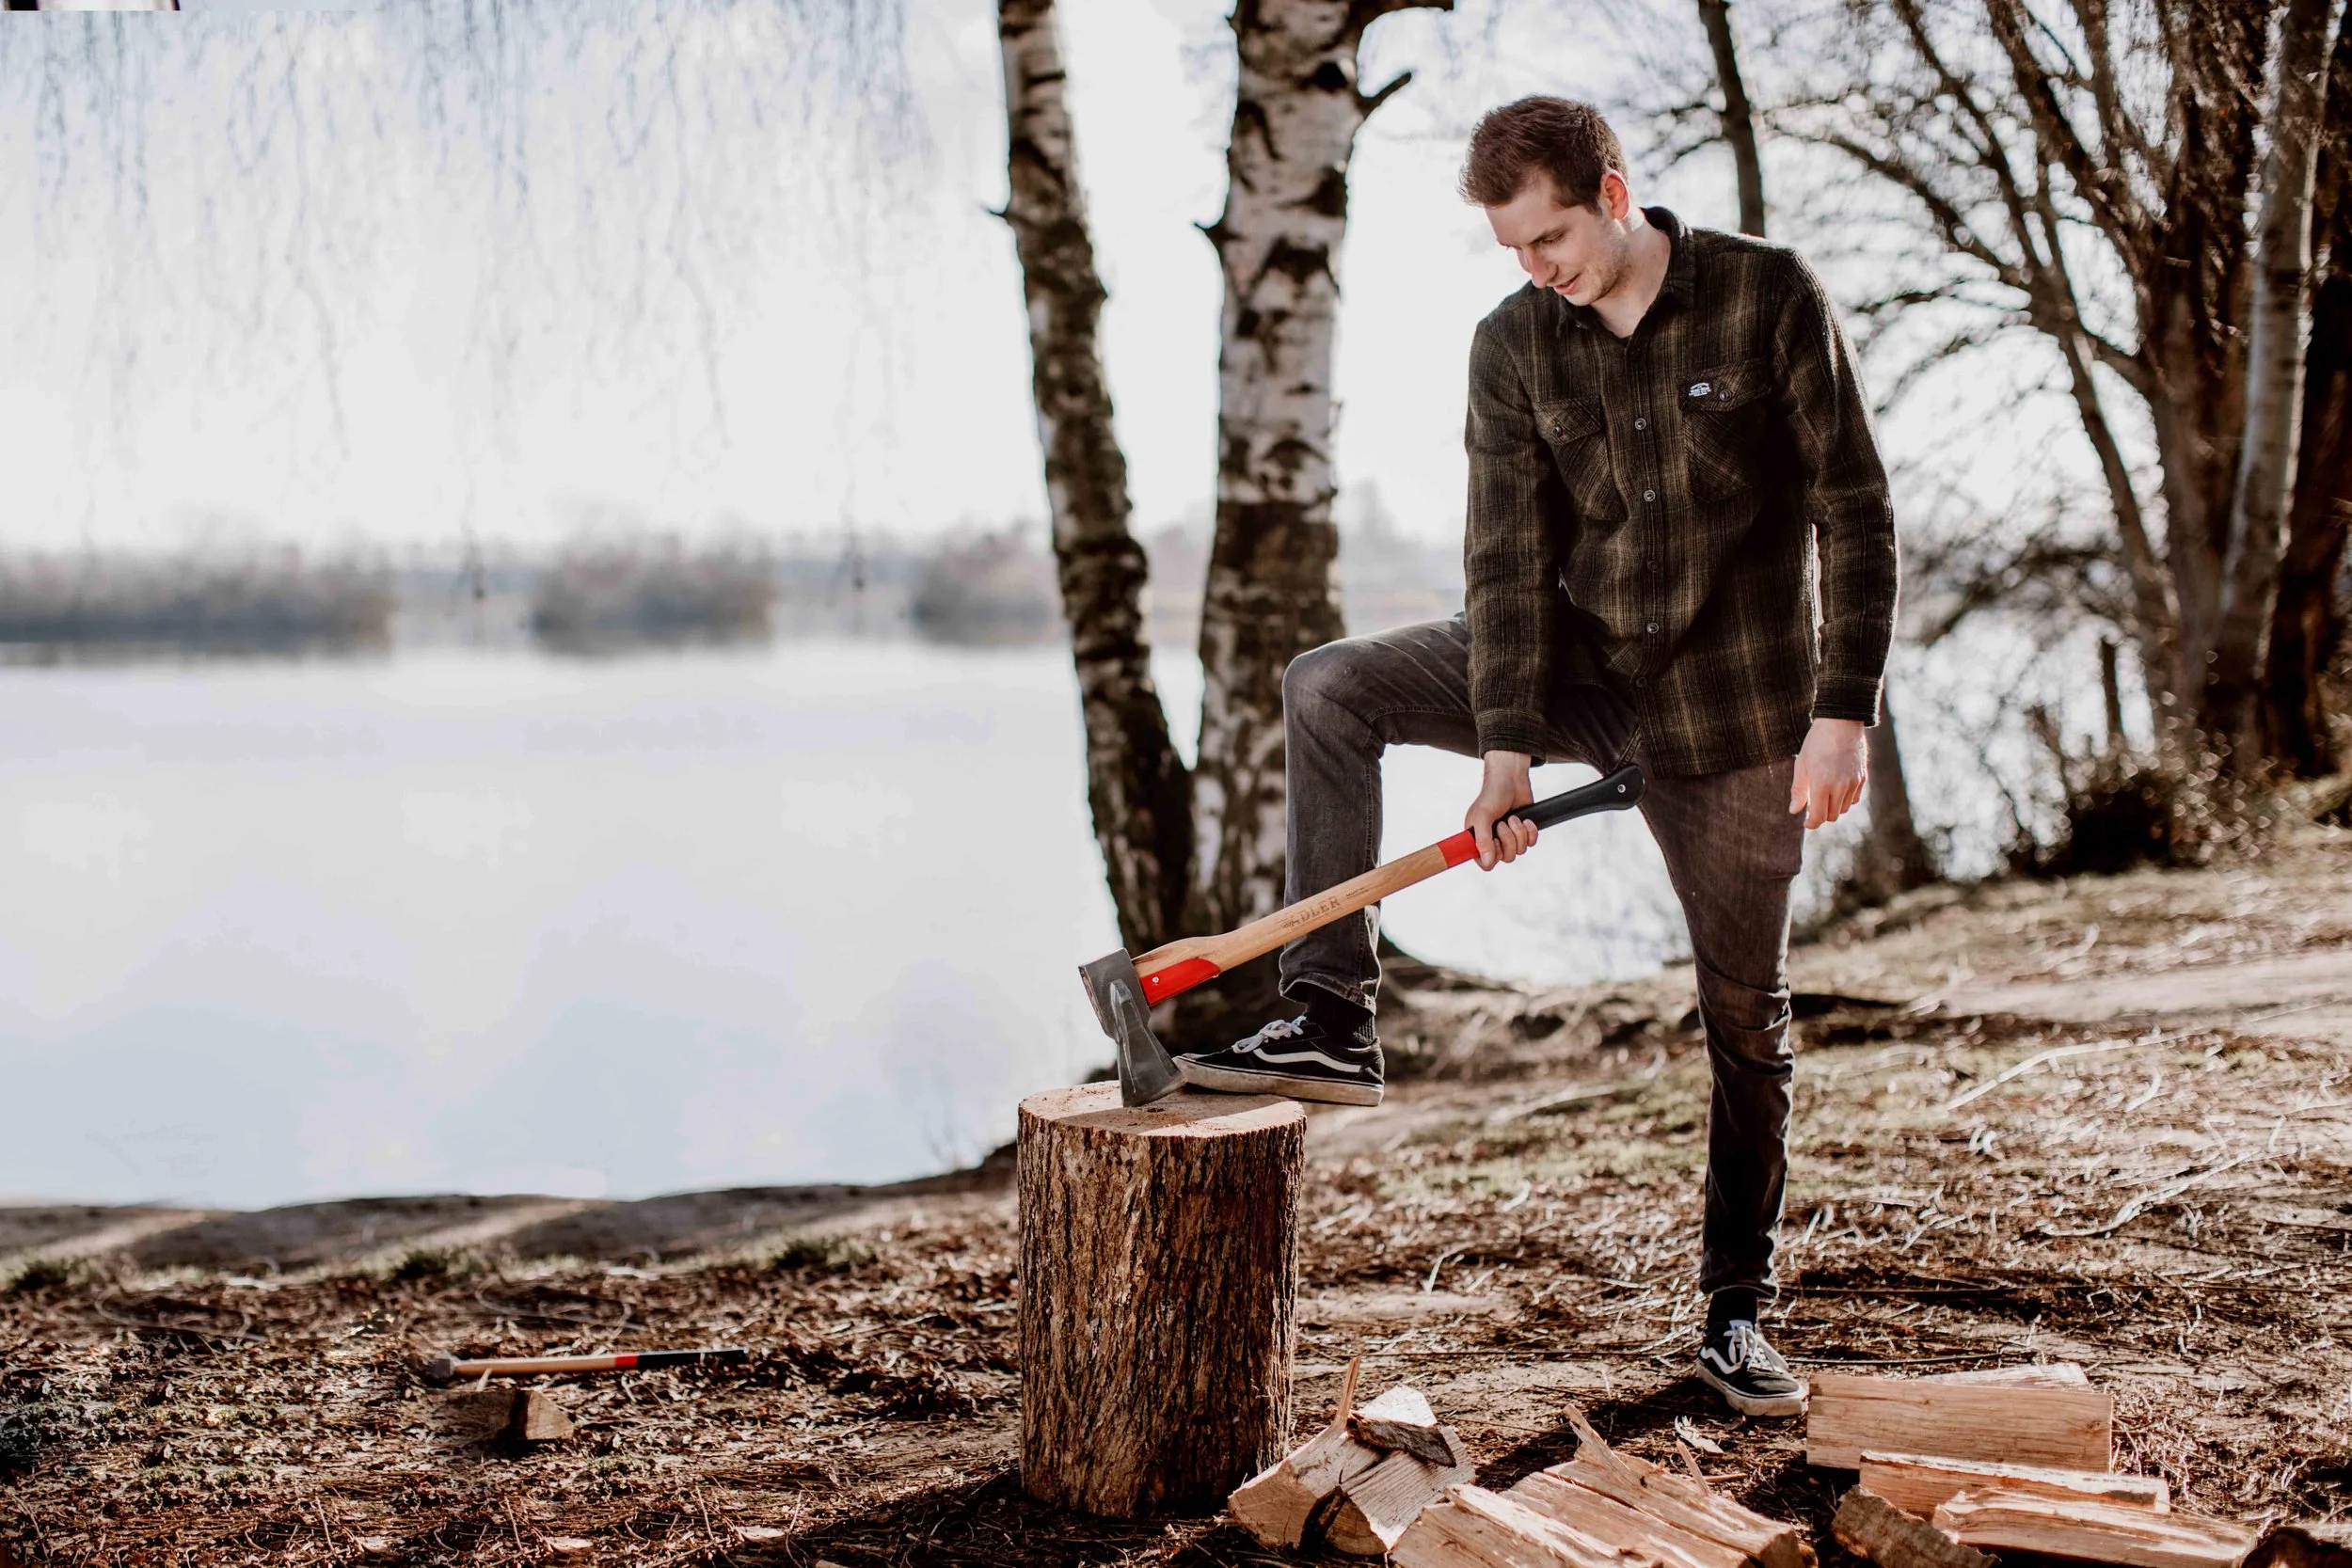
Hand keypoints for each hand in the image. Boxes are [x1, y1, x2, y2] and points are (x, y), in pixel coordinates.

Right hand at [1467, 750, 1537, 868]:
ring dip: (1519, 833)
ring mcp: (1509, 837)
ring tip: (1513, 817)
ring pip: (1519, 851)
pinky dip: (1530, 831)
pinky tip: (1525, 820)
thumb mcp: (1483, 816)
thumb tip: (1488, 862)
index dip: (1492, 856)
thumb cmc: (1492, 795)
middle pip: (1505, 858)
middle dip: (1508, 840)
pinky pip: (1531, 843)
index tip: (1495, 842)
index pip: (1484, 863)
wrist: (1511, 779)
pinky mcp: (1523, 832)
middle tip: (1503, 823)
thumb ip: (1482, 840)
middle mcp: (1493, 840)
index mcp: (1478, 838)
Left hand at [1790, 718, 1867, 828]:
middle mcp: (1840, 787)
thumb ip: (1799, 790)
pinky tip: (1837, 788)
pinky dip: (1845, 799)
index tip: (1806, 822)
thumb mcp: (1801, 765)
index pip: (1818, 817)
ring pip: (1844, 808)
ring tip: (1824, 794)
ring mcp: (1853, 783)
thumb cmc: (1816, 742)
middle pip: (1832, 816)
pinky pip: (1854, 798)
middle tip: (1813, 805)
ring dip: (1833, 807)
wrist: (1841, 723)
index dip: (1811, 823)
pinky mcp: (1862, 778)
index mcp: (1822, 784)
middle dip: (1821, 814)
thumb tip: (1795, 810)